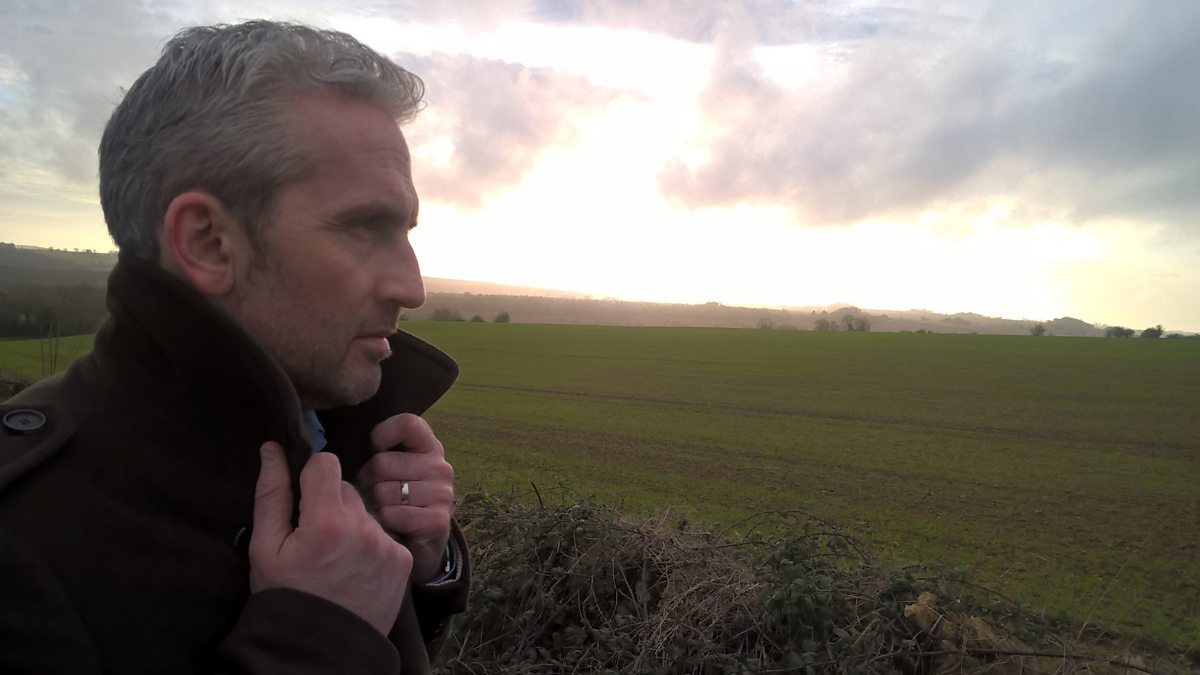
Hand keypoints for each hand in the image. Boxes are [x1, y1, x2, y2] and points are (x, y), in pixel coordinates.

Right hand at [249, 441, 410, 634]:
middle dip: (330, 504)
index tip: (304, 499)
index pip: (326, 463)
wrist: (320, 648)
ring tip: (335, 557)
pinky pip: (384, 534)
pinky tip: (355, 569)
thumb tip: (272, 447)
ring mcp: (386, 545)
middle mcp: (363, 528)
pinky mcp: (402, 560)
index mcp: (326, 521)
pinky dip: (370, 544)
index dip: (311, 477)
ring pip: (366, 511)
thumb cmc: (285, 595)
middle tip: (316, 538)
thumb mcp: (265, 546)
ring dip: (352, 524)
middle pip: (347, 489)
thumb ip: (271, 493)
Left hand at [356, 414, 454, 583]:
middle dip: (367, 481)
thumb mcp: (388, 471)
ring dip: (373, 506)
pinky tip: (388, 526)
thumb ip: (375, 452)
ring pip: (384, 491)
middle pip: (383, 462)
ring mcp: (442, 493)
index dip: (382, 435)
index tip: (372, 451)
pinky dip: (383, 523)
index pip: (407, 424)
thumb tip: (334, 448)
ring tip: (378, 511)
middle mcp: (441, 467)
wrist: (417, 546)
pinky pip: (392, 514)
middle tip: (370, 495)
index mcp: (429, 447)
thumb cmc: (394, 501)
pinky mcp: (438, 520)